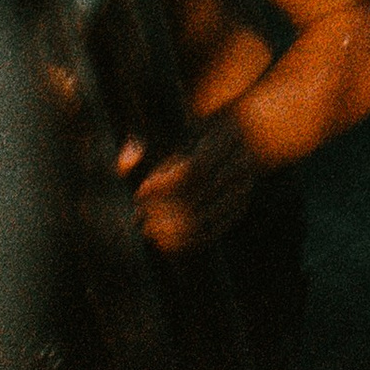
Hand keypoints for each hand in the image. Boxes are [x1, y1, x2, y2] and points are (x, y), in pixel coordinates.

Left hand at [125, 106, 262, 252]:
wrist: (229, 131)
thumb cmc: (188, 128)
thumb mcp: (166, 128)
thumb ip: (140, 142)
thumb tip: (124, 166)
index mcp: (226, 133)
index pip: (195, 169)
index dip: (164, 185)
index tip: (140, 192)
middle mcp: (242, 160)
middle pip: (198, 196)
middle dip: (164, 210)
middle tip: (139, 215)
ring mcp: (244, 185)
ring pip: (206, 218)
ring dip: (173, 231)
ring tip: (148, 229)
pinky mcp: (240, 206)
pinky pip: (214, 231)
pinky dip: (187, 241)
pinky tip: (164, 241)